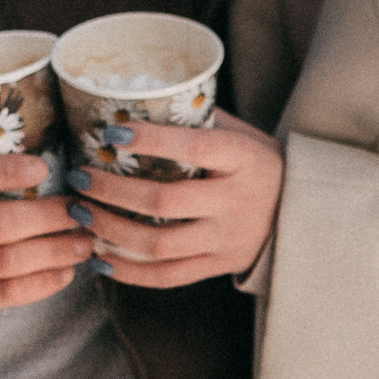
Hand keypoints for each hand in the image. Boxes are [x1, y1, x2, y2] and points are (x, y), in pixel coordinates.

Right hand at [0, 153, 91, 335]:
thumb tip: (33, 167)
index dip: (7, 171)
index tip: (44, 168)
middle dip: (50, 216)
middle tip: (81, 209)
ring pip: (7, 262)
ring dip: (55, 251)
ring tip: (84, 242)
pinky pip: (3, 294)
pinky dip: (41, 283)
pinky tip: (63, 272)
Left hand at [74, 113, 284, 290]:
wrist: (299, 214)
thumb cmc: (256, 164)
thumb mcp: (240, 133)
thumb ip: (196, 120)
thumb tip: (133, 102)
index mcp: (243, 159)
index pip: (194, 148)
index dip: (150, 141)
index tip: (111, 133)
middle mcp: (237, 202)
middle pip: (164, 201)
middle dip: (112, 190)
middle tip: (79, 177)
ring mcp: (227, 239)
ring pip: (158, 244)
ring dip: (111, 229)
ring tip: (81, 214)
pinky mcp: (217, 266)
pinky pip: (166, 276)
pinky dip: (128, 271)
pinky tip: (100, 256)